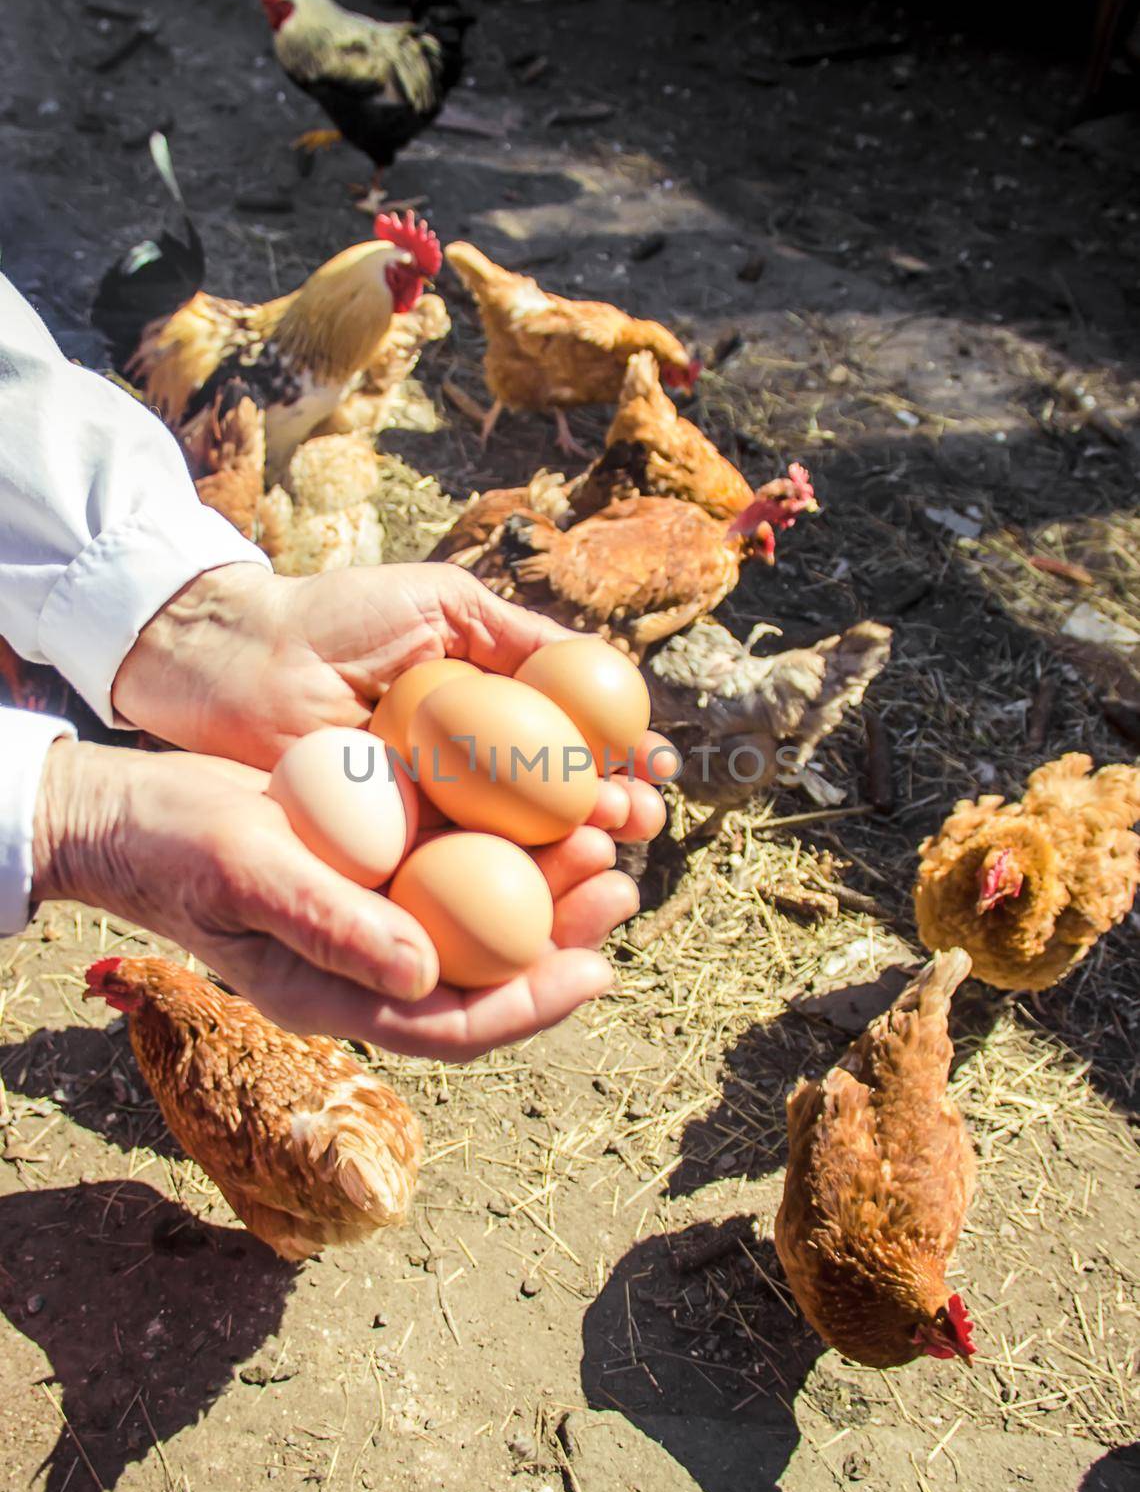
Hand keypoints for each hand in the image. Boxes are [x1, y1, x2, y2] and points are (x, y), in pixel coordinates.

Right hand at [33, 742, 641, 1059]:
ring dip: (544, 885)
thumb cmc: (173, 848)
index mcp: (337, 998)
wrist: (130, 812)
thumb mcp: (246, 876)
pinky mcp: (374, 867)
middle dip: (561, 939)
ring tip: (602, 838)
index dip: (532, 1007)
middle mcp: (368, 966)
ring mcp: (373, 916)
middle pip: (486, 974)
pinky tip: (544, 802)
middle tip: (620, 887)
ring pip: (480, 919)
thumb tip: (424, 975)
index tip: (599, 969)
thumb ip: (329, 926)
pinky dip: (504, 842)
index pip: (454, 1027)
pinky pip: (455, 867)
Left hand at [113, 562, 671, 841]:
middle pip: (558, 808)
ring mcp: (430, 819)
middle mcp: (468, 774)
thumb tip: (608, 668)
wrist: (235, 657)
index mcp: (488, 717)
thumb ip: (521, 636)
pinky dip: (502, 886)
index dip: (621, 762)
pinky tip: (544, 888)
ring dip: (572, 857)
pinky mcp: (386, 858)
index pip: (573, 748)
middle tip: (638, 821)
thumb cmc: (335, 619)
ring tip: (609, 851)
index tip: (655, 768)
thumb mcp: (442, 604)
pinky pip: (453, 878)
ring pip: (517, 851)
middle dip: (612, 817)